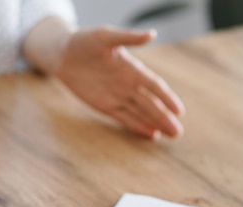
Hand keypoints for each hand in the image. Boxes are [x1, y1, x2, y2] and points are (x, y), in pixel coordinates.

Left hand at [56, 28, 184, 138]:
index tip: (179, 110)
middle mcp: (129, 84)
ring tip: (172, 135)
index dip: (167, 98)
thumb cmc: (84, 41)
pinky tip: (152, 135)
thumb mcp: (105, 36)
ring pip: (142, 113)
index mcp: (132, 68)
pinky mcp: (106, 106)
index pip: (154, 86)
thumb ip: (128, 37)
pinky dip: (138, 127)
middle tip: (179, 132)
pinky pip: (125, 118)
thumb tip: (152, 35)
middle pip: (151, 104)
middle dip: (165, 118)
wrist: (63, 54)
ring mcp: (118, 97)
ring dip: (157, 124)